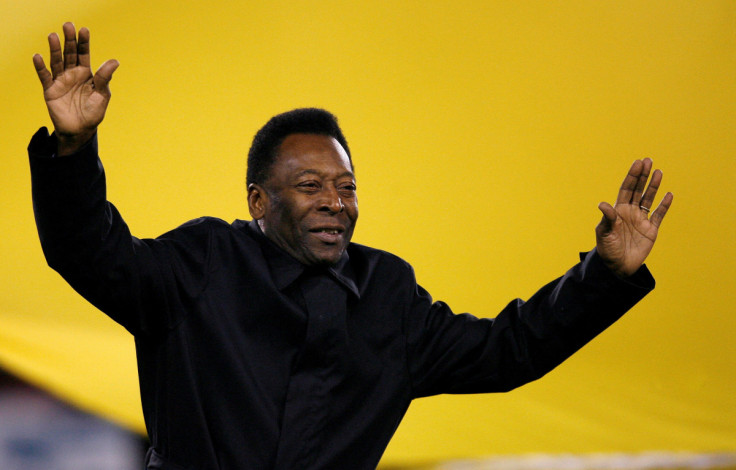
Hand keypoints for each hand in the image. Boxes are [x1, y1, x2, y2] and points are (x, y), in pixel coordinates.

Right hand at [33, 22, 118, 154]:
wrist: (81, 130)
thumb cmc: (94, 113)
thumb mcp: (102, 95)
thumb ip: (104, 78)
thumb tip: (115, 61)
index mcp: (87, 73)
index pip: (85, 54)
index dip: (84, 42)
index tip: (84, 30)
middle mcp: (73, 74)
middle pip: (70, 53)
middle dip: (69, 40)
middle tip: (68, 25)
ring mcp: (61, 80)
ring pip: (57, 62)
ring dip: (54, 49)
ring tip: (53, 36)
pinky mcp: (50, 90)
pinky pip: (45, 76)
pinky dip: (41, 67)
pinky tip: (38, 56)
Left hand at [595, 158, 672, 276]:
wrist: (617, 267)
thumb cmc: (607, 249)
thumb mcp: (604, 233)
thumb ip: (607, 218)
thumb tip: (604, 204)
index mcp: (618, 210)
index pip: (626, 189)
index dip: (632, 176)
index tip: (638, 164)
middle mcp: (630, 212)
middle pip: (638, 190)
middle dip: (643, 176)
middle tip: (648, 161)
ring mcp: (641, 220)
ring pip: (649, 199)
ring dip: (654, 186)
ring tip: (659, 171)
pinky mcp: (651, 230)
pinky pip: (659, 215)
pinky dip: (664, 205)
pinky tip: (669, 194)